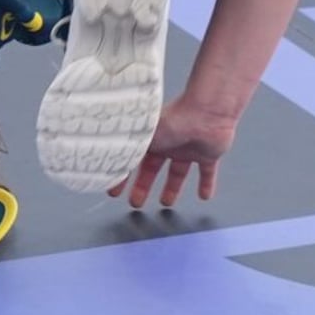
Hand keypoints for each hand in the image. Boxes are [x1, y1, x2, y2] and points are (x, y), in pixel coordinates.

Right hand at [108, 98, 236, 207]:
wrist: (206, 112)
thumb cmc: (174, 119)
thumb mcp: (144, 139)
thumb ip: (128, 153)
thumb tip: (107, 162)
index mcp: (150, 138)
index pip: (133, 162)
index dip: (122, 178)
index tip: (114, 191)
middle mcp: (167, 143)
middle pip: (152, 170)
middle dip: (143, 187)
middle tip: (136, 202)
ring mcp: (188, 149)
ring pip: (177, 173)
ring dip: (172, 188)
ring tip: (166, 202)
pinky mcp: (208, 154)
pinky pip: (206, 172)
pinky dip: (206, 184)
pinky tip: (204, 196)